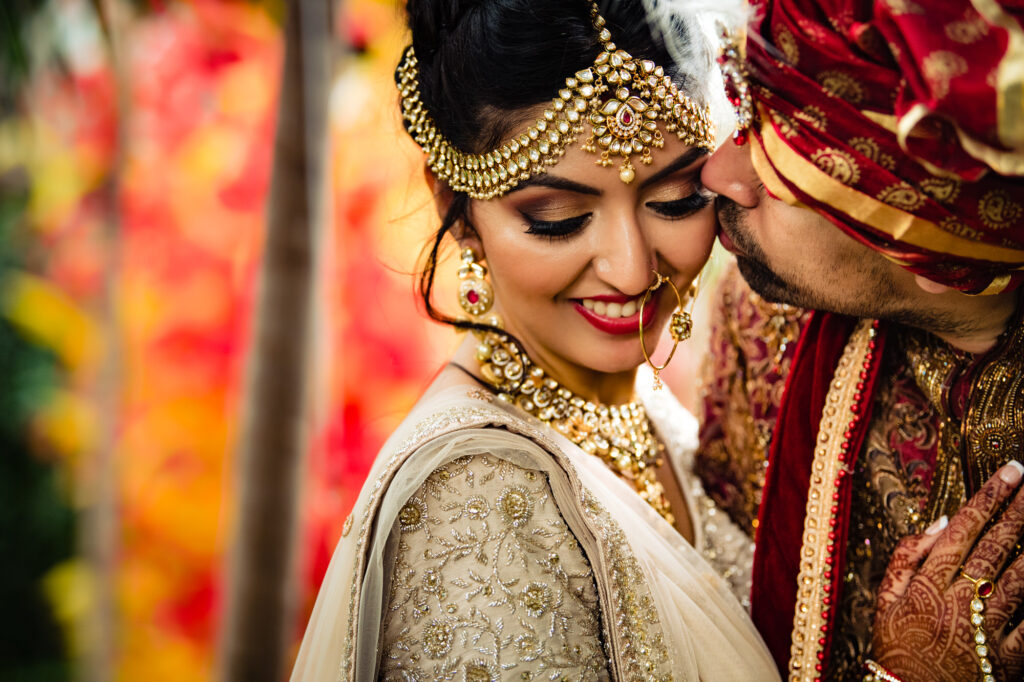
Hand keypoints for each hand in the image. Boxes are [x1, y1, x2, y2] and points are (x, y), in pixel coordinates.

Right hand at [872, 461, 1023, 681]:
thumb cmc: (897, 647)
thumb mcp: (884, 600)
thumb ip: (906, 558)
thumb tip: (939, 523)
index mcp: (927, 584)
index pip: (962, 529)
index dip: (988, 498)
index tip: (1011, 472)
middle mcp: (958, 601)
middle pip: (995, 547)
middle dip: (1019, 511)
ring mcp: (985, 629)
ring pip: (1019, 579)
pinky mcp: (1006, 657)